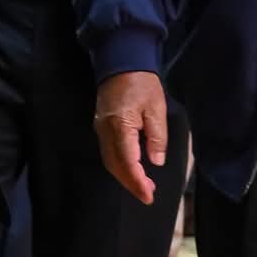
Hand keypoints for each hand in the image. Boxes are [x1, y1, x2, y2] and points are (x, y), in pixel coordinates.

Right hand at [94, 70, 167, 204]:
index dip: (137, 181)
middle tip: (148, 195)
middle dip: (131, 183)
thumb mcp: (157, 108)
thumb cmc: (142, 83)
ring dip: (124, 176)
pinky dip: (119, 165)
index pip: (128, 162)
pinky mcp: (100, 126)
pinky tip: (132, 168)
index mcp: (120, 125)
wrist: (122, 61)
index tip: (148, 195)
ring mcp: (100, 128)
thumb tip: (156, 161)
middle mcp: (105, 130)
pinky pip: (108, 152)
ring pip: (109, 161)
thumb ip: (157, 136)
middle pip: (115, 166)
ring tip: (143, 186)